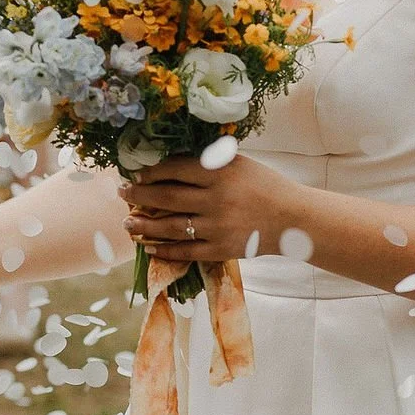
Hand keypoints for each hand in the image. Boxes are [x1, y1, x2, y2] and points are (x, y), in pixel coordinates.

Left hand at [122, 147, 289, 265]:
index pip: (175, 169)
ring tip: (127, 224)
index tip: (137, 174)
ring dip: (144, 226)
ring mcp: (217, 227)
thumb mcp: (238, 164)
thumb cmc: (263, 186)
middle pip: (166, 198)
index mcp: (220, 173)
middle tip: (122, 194)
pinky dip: (163, 250)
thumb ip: (207, 162)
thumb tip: (168, 163)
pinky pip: (184, 251)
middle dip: (138, 196)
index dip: (151, 172)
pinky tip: (148, 246)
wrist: (293, 218)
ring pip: (170, 227)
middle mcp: (216, 199)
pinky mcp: (220, 249)